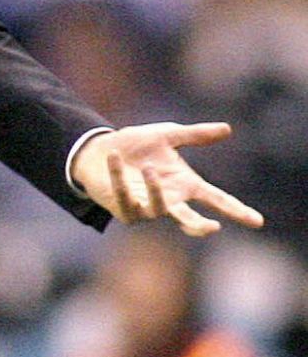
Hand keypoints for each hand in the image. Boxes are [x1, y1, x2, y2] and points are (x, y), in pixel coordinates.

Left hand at [71, 122, 263, 236]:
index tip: (256, 221)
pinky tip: (114, 157)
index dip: (236, 210)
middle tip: (212, 227)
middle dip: (199, 225)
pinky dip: (118, 176)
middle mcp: (169, 200)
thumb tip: (227, 128)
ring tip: (150, 168)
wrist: (100, 151)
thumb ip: (195, 135)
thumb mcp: (167, 135)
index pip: (216, 199)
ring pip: (157, 209)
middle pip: (189, 219)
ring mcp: (146, 208)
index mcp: (185, 185)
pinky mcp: (123, 208)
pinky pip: (123, 196)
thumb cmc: (137, 146)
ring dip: (155, 190)